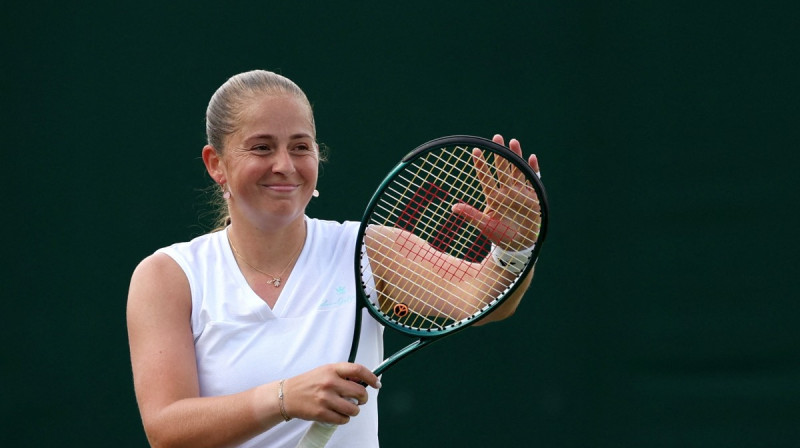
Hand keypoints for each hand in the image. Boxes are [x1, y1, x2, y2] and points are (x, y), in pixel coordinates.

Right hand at [282, 363, 380, 424]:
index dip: (371, 377)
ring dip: (354, 410)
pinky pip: (343, 419)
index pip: (358, 370)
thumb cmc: (308, 383)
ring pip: (353, 408)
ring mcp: (325, 399)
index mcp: (332, 370)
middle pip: (360, 392)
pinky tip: (339, 414)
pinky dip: (344, 419)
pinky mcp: (321, 413)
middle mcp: (329, 383)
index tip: (377, 383)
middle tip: (361, 400)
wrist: (287, 395)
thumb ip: (343, 374)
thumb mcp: (325, 371)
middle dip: (364, 398)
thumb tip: (363, 381)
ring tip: (348, 408)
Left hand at [452, 134, 541, 249]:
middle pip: (502, 168)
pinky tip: (532, 158)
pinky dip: (534, 169)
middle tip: (496, 136)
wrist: (519, 246)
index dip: (481, 165)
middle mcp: (506, 191)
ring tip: (513, 142)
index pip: (486, 177)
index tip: (475, 151)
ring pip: (517, 170)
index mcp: (494, 196)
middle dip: (500, 153)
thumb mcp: (484, 225)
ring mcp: (519, 192)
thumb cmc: (500, 236)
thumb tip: (453, 207)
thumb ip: (471, 215)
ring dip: (516, 156)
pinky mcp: (532, 197)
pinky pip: (533, 180)